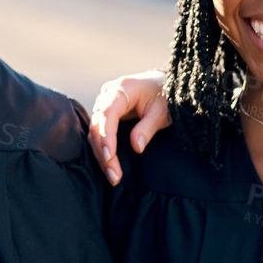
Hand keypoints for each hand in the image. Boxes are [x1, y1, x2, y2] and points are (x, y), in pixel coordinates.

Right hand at [88, 69, 169, 183]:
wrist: (166, 86)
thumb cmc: (166, 96)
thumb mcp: (162, 112)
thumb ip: (147, 128)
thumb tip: (136, 147)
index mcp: (123, 88)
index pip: (108, 114)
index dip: (107, 138)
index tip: (110, 158)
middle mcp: (109, 92)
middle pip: (98, 125)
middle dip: (103, 152)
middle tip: (114, 176)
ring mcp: (105, 101)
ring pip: (95, 130)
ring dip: (101, 154)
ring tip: (112, 176)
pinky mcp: (106, 110)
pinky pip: (99, 130)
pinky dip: (102, 148)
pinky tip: (109, 164)